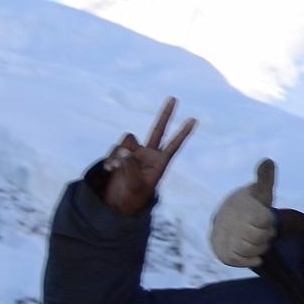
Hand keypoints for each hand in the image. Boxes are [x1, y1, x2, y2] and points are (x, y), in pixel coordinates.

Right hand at [99, 99, 195, 215]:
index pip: (174, 145)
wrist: (116, 205)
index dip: (183, 133)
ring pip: (128, 141)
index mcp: (159, 163)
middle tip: (174, 98)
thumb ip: (131, 167)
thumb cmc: (132, 199)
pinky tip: (109, 169)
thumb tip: (125, 151)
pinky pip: (115, 149)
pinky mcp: (120, 155)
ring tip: (115, 168)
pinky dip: (112, 158)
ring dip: (119, 153)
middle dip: (165, 115)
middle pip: (158, 130)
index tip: (194, 120)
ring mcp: (134, 153)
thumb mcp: (136, 185)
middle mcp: (148, 154)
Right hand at [209, 160, 277, 268]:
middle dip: (265, 235)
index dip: (268, 221)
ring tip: (255, 238)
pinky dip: (251, 260)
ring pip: (253, 250)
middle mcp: (233, 225)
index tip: (264, 216)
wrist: (226, 221)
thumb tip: (268, 160)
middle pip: (261, 238)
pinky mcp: (224, 254)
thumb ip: (265, 179)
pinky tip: (255, 254)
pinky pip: (240, 261)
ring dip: (260, 247)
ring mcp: (227, 240)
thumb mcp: (260, 192)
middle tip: (260, 228)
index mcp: (243, 209)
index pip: (264, 220)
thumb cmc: (249, 205)